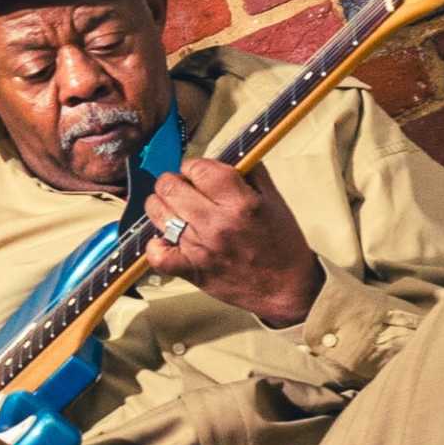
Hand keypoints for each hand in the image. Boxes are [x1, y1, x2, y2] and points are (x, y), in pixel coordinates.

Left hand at [139, 157, 320, 326]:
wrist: (287, 289)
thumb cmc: (282, 245)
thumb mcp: (275, 201)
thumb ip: (252, 174)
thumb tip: (229, 156)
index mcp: (239, 203)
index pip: (198, 169)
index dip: (193, 166)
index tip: (197, 172)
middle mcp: (216, 223)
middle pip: (170, 187)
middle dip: (173, 181)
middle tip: (182, 188)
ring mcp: (200, 248)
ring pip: (158, 213)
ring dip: (161, 206)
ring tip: (172, 208)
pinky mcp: (190, 271)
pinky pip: (157, 254)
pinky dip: (156, 244)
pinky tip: (165, 239)